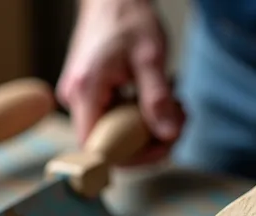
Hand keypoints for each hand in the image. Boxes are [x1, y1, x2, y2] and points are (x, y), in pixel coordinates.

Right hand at [56, 0, 184, 165]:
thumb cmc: (128, 18)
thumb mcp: (151, 56)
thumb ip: (158, 98)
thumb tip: (168, 135)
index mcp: (86, 90)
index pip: (98, 149)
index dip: (131, 158)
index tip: (164, 146)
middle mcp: (75, 99)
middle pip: (110, 144)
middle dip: (150, 140)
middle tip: (180, 120)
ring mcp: (81, 98)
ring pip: (116, 133)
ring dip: (149, 128)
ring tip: (175, 104)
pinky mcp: (90, 96)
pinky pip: (115, 119)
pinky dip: (140, 115)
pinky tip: (159, 98)